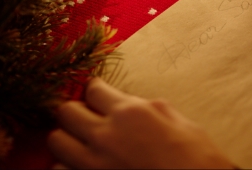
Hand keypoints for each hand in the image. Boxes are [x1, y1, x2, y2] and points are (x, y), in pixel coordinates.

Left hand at [48, 78, 233, 168]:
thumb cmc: (195, 157)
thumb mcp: (178, 121)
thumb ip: (147, 108)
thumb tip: (132, 103)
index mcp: (130, 113)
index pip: (94, 89)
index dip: (95, 89)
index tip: (96, 93)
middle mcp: (106, 135)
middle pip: (66, 111)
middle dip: (75, 110)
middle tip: (86, 115)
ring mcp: (93, 163)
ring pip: (56, 141)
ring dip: (67, 138)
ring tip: (81, 141)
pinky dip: (67, 166)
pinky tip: (83, 165)